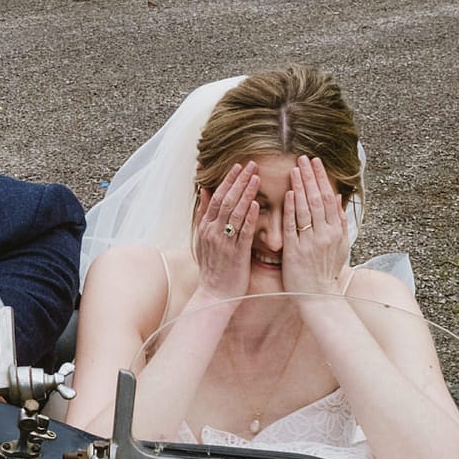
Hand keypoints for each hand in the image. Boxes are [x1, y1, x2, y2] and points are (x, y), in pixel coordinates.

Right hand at [192, 161, 258, 299]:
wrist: (214, 295)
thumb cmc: (213, 268)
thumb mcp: (202, 238)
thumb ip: (203, 214)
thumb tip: (204, 191)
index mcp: (205, 227)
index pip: (216, 196)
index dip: (228, 179)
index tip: (239, 164)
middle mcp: (213, 232)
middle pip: (226, 199)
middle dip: (239, 180)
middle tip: (251, 163)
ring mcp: (224, 242)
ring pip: (234, 212)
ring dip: (245, 192)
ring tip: (256, 176)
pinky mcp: (236, 254)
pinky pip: (243, 232)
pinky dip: (248, 217)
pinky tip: (255, 204)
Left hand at [280, 155, 352, 297]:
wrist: (318, 297)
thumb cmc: (326, 271)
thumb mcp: (340, 246)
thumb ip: (340, 222)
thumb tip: (338, 198)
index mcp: (335, 232)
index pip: (328, 198)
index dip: (321, 178)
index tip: (315, 162)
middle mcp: (325, 234)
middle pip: (318, 199)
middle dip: (310, 176)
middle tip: (303, 158)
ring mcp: (310, 242)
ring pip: (306, 209)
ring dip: (301, 187)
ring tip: (295, 168)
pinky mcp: (295, 251)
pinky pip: (294, 226)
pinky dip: (292, 209)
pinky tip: (290, 194)